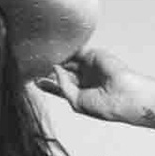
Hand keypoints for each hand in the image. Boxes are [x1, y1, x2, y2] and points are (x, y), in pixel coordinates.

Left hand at [36, 48, 154, 124]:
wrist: (124, 96)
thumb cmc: (103, 105)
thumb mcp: (76, 101)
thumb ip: (62, 85)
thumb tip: (54, 68)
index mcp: (79, 94)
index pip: (58, 87)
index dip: (47, 83)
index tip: (32, 79)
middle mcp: (82, 80)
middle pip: (60, 72)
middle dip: (47, 69)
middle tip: (31, 65)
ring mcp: (87, 67)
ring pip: (66, 61)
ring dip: (54, 59)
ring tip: (38, 57)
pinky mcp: (92, 56)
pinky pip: (76, 51)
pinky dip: (65, 50)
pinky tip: (52, 50)